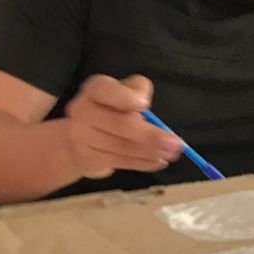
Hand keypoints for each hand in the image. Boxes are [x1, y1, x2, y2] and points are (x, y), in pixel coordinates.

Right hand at [61, 75, 182, 178]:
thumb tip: (145, 108)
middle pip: (119, 124)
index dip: (124, 97)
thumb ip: (136, 91)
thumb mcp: (124, 92)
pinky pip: (119, 162)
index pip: (105, 89)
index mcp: (95, 89)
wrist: (77, 140)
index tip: (144, 105)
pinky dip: (142, 163)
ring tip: (171, 154)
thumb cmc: (110, 110)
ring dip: (150, 152)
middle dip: (150, 135)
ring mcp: (81, 137)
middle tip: (176, 144)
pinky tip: (157, 162)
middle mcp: (82, 110)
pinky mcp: (86, 159)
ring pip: (121, 147)